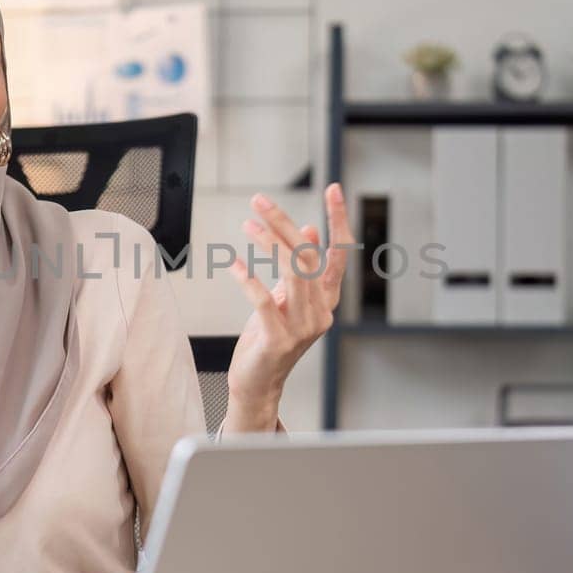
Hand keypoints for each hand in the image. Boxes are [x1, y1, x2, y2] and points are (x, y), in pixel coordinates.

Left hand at [223, 182, 352, 426]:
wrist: (258, 382)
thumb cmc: (270, 336)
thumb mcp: (286, 296)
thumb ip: (301, 267)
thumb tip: (309, 229)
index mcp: (327, 298)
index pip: (339, 253)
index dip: (338, 220)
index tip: (333, 189)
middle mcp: (321, 311)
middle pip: (308, 257)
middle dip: (284, 224)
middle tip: (260, 200)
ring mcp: (303, 327)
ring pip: (292, 274)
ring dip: (267, 244)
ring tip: (248, 223)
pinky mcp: (279, 340)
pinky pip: (263, 301)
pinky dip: (248, 279)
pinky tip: (233, 263)